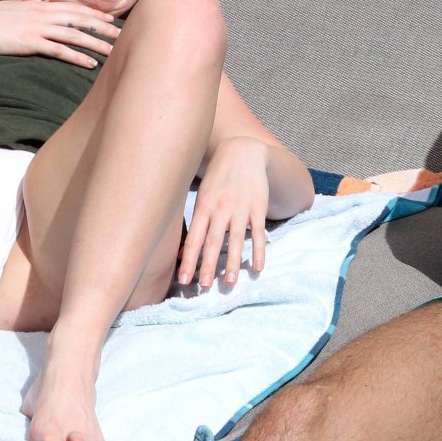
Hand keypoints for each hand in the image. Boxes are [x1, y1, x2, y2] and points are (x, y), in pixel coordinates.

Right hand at [0, 0, 119, 66]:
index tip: (110, 18)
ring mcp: (37, 28)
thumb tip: (41, 14)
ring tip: (112, 51)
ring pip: (74, 35)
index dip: (93, 13)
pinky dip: (77, 57)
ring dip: (95, 43)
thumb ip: (31, 14)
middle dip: (102, 27)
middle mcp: (42, 15)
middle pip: (79, 19)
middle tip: (121, 34)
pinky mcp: (30, 43)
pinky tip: (90, 64)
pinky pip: (59, 50)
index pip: (73, 9)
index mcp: (39, 7)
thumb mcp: (14, 11)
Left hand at [182, 136, 271, 287]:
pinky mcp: (258, 208)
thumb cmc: (218, 178)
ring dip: (232, 263)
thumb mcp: (202, 196)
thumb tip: (182, 252)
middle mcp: (221, 209)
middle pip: (213, 242)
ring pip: (235, 240)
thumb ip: (195, 223)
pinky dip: (259, 251)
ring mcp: (241, 209)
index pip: (194, 238)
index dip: (188, 260)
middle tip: (203, 287)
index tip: (183, 280)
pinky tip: (257, 268)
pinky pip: (258, 233)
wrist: (243, 152)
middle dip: (208, 266)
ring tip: (229, 283)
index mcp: (204, 207)